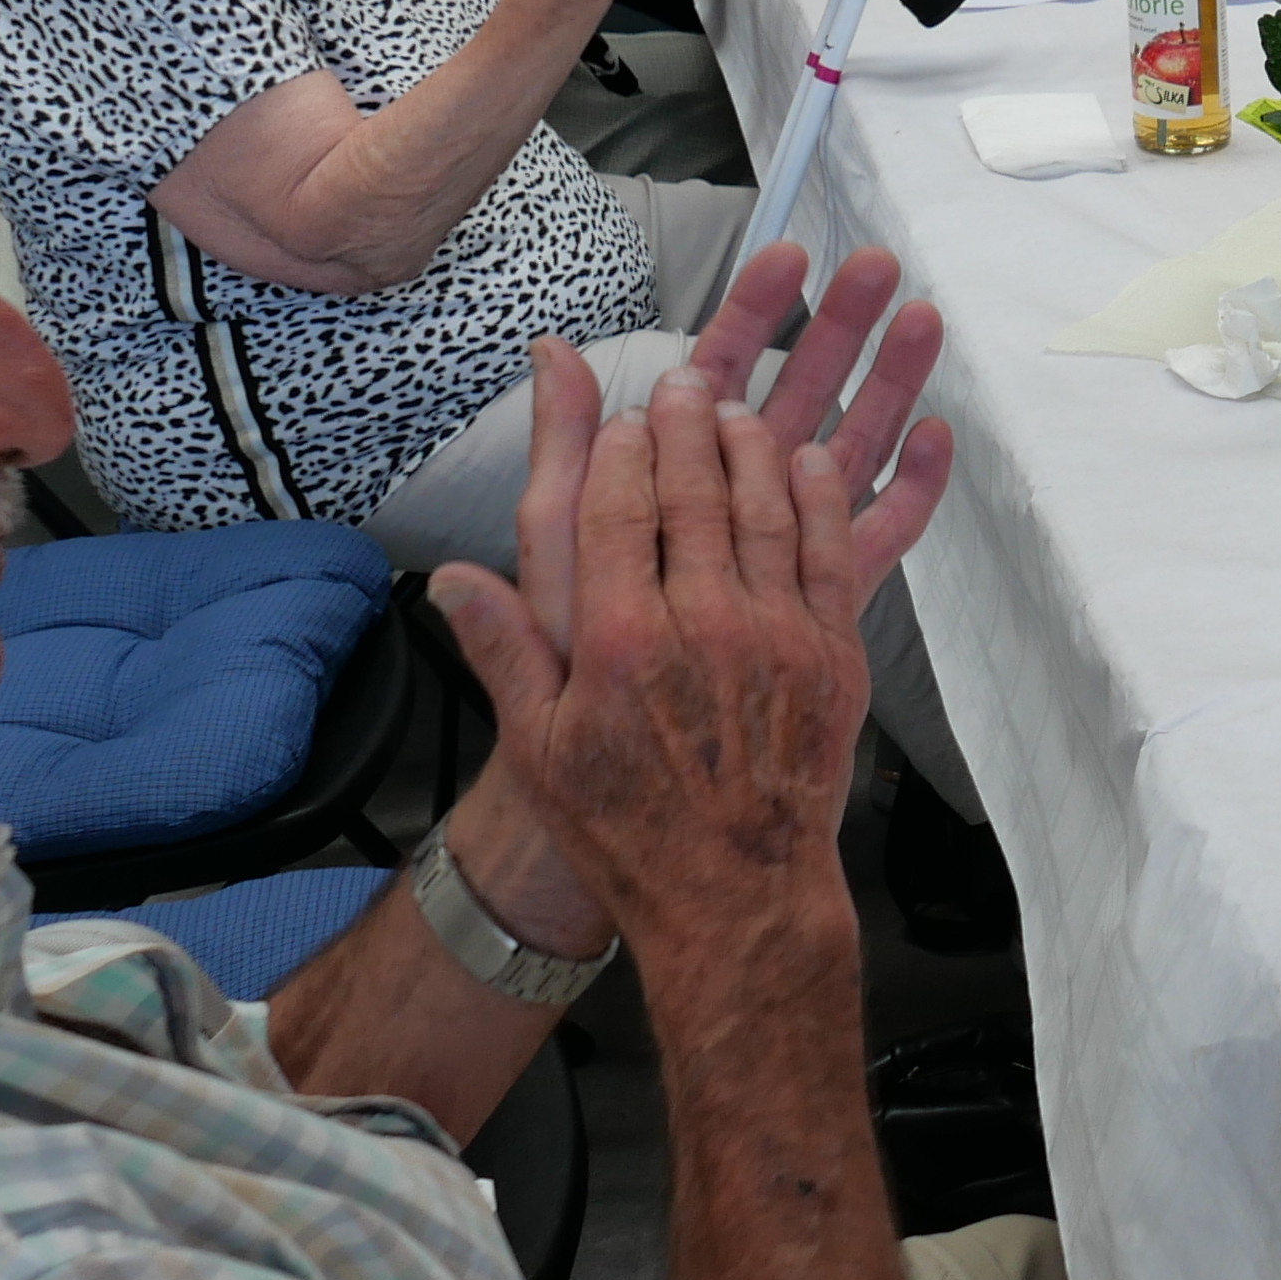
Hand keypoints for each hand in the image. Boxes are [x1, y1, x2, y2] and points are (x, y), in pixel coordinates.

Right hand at [427, 370, 882, 958]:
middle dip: (687, 425)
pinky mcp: (833, 656)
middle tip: (683, 382)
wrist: (736, 896)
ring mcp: (776, 636)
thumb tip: (447, 578)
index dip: (621, 451)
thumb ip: (501, 650)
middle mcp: (701, 624)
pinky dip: (818, 497)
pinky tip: (808, 462)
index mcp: (618, 641)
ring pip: (766, 508)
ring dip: (752, 446)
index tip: (623, 418)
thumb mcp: (541, 747)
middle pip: (694, 492)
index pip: (616, 510)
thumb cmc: (628, 830)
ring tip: (737, 409)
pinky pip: (831, 550)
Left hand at [496, 242, 952, 666]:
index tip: (787, 252)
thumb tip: (552, 349)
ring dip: (886, 383)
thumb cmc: (575, 658)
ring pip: (844, 445)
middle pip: (793, 392)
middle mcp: (732, 502)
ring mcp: (784, 547)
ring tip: (924, 320)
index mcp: (673, 477)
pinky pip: (876, 532)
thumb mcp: (557, 543)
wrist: (617, 772)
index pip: (715, 372)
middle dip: (833, 324)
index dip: (751, 309)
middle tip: (875, 263)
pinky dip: (909, 487)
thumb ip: (564, 452)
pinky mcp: (825, 597)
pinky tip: (936, 436)